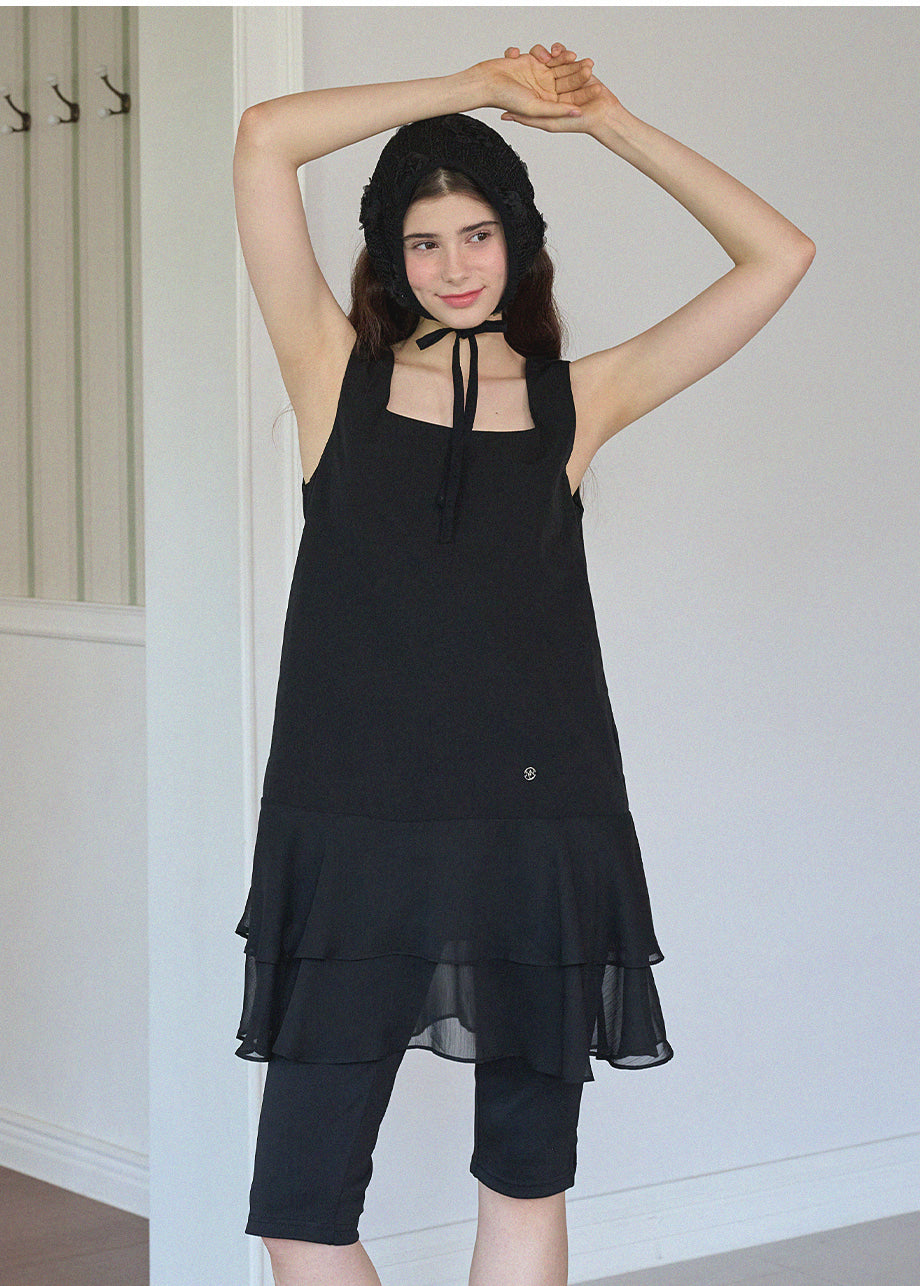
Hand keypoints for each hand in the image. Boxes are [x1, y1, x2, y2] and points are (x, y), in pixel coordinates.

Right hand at [475, 47, 593, 119]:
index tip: (598, 88)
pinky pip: (544, 54)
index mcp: (546, 104)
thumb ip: (557, 110)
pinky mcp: (531, 61)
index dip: (584, 94)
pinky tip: (553, 55)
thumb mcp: (536, 108)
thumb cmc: (506, 98)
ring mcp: (538, 75)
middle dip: (578, 73)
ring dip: (566, 59)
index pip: (570, 99)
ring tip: (574, 56)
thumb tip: (578, 113)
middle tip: (590, 66)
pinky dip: (548, 53)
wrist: (486, 82)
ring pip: (558, 65)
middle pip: (566, 80)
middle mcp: (544, 90)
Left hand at [499, 43, 620, 132]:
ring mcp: (562, 77)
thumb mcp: (547, 122)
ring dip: (550, 54)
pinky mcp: (574, 69)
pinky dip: (564, 52)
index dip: (514, 69)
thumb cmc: (576, 123)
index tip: (510, 60)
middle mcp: (549, 87)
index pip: (523, 81)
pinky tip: (564, 53)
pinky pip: (565, 56)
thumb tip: (504, 115)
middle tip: (534, 56)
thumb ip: (526, 118)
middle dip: (533, 57)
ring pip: (551, 59)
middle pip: (535, 66)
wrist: (603, 114)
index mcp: (540, 99)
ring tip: (549, 55)